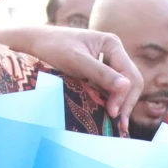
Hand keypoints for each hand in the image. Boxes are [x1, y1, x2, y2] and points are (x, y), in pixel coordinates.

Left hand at [0, 26, 141, 129]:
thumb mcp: (76, 61)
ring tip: (117, 124)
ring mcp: (107, 61)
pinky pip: (111, 88)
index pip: (129, 73)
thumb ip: (101, 73)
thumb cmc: (54, 47)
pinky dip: (111, 100)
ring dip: (120, 104)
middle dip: (126, 102)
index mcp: (112, 44)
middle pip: (131, 81)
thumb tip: (126, 87)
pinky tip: (108, 114)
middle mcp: (114, 52)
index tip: (112, 113)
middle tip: (119, 124)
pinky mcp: (99, 71)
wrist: (36, 42)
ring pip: (123, 86)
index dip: (124, 95)